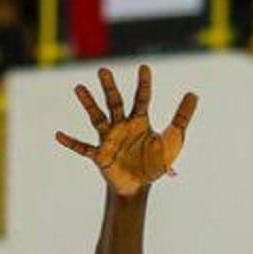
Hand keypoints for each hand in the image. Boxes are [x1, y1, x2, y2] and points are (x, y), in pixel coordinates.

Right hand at [56, 64, 197, 196]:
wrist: (140, 186)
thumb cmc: (155, 161)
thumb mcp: (173, 139)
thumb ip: (182, 117)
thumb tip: (194, 94)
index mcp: (140, 121)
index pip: (142, 98)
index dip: (144, 84)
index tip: (144, 67)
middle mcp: (122, 126)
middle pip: (115, 102)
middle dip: (109, 87)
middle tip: (103, 70)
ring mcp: (109, 139)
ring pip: (97, 117)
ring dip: (89, 104)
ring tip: (79, 87)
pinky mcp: (100, 155)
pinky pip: (83, 147)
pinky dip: (71, 142)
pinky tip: (58, 135)